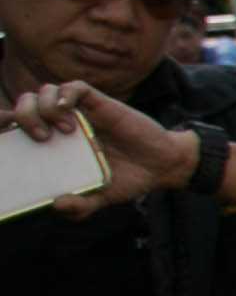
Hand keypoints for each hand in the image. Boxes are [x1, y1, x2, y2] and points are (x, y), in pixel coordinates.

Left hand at [8, 79, 193, 213]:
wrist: (161, 167)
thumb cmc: (128, 179)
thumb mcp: (99, 199)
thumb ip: (80, 207)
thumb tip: (57, 204)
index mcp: (54, 145)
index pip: (20, 127)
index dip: (5, 126)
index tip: (6, 139)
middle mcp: (62, 125)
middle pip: (26, 104)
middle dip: (22, 116)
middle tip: (40, 138)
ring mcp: (80, 112)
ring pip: (45, 92)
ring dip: (42, 107)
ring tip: (61, 130)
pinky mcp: (100, 103)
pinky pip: (74, 87)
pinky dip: (64, 94)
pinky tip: (66, 110)